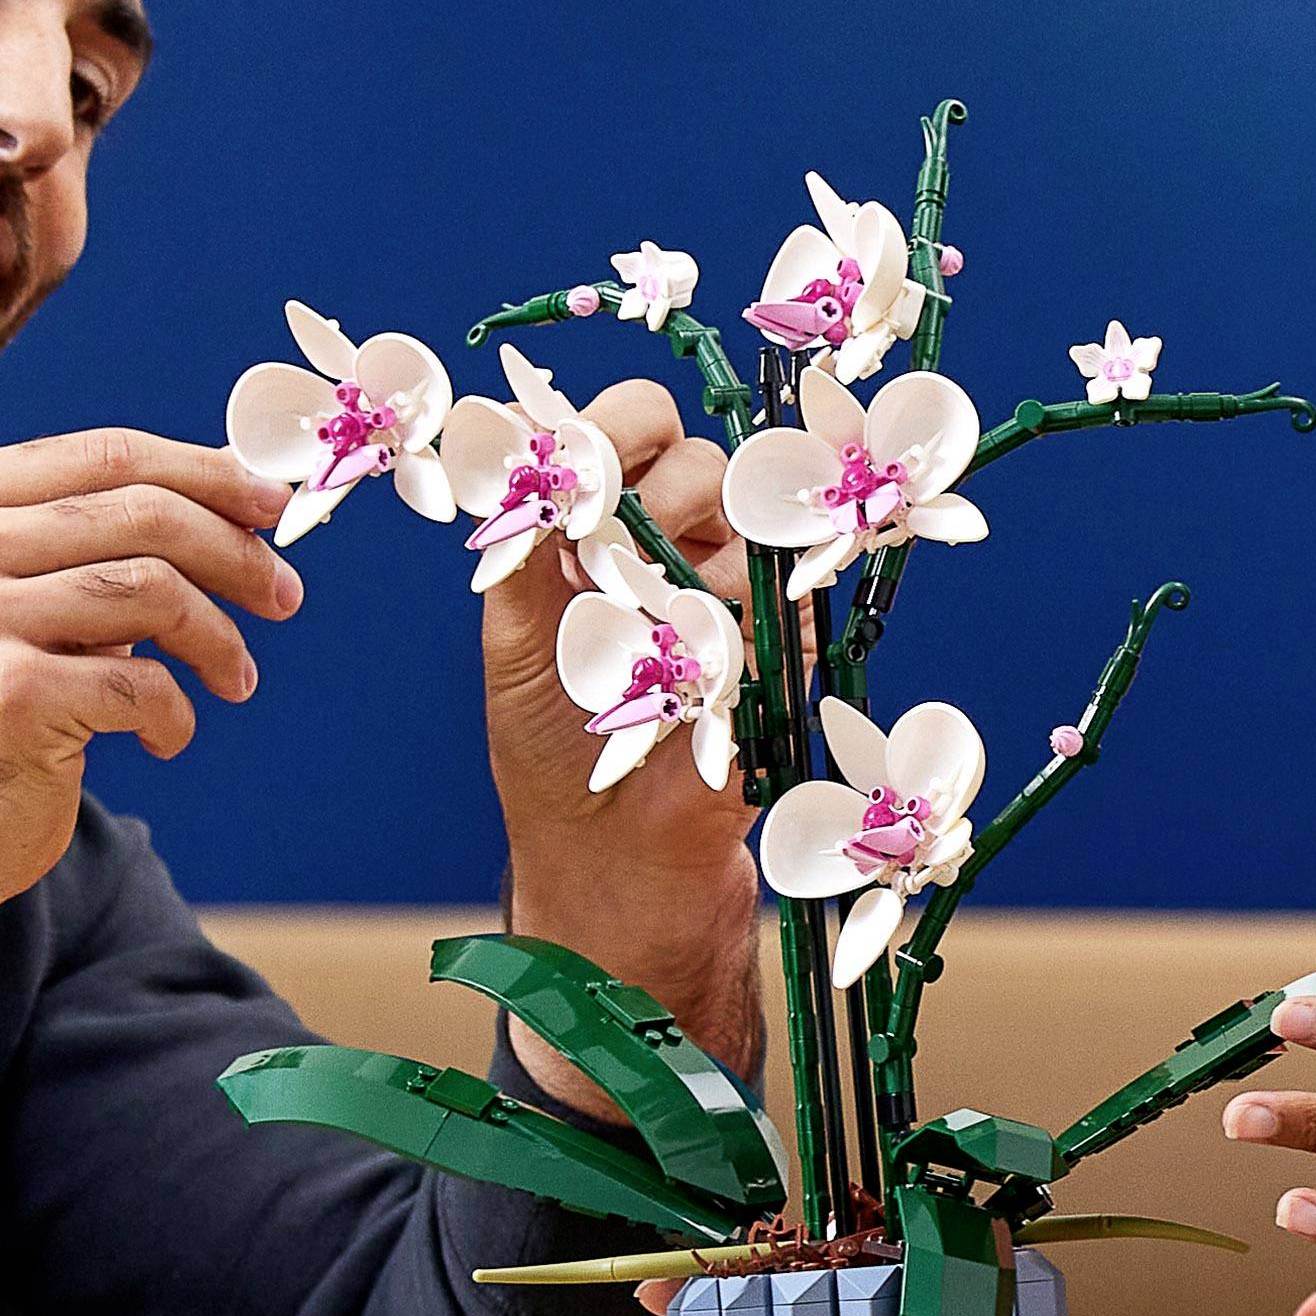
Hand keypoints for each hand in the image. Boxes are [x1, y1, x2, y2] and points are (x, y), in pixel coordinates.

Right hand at [0, 430, 300, 924]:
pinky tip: (164, 736)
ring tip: (235, 678)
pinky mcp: (4, 698)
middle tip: (285, 595)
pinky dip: (177, 714)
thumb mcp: (36, 594)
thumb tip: (242, 488)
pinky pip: (143, 684)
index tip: (274, 503)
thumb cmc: (2, 697)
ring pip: (155, 591)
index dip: (209, 473)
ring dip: (220, 641)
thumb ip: (109, 536)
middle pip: (145, 514)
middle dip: (238, 554)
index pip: (110, 454)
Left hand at [489, 381, 762, 1095]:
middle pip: (703, 465)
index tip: (617, 458)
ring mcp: (731, 605)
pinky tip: (731, 683)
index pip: (626, 429)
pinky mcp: (782, 655)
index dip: (628, 426)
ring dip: (721, 578)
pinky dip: (772, 630)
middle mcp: (666, 556)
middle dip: (682, 503)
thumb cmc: (555, 772)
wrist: (628, 889)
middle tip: (651, 574)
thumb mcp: (517, 655)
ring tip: (683, 652)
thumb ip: (525, 551)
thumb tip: (534, 455)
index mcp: (592, 540)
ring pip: (756, 530)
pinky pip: (798, 603)